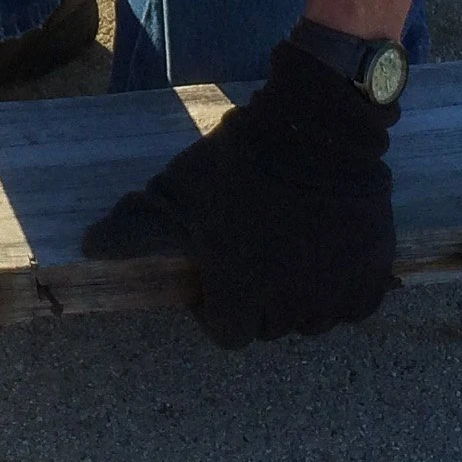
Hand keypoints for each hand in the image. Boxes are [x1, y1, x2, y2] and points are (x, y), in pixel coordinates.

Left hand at [81, 39, 396, 347]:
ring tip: (288, 251)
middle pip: (270, 326)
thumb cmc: (239, 163)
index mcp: (240, 297)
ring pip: (312, 319)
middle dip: (257, 299)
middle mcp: (291, 309)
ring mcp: (337, 295)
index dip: (215, 304)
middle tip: (252, 252)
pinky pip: (354, 304)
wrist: (317, 129)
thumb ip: (132, 228)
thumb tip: (87, 250)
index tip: (216, 270)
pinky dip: (340, 288)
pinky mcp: (374, 276)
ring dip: (299, 297)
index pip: (225, 332)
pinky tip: (325, 254)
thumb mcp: (177, 192)